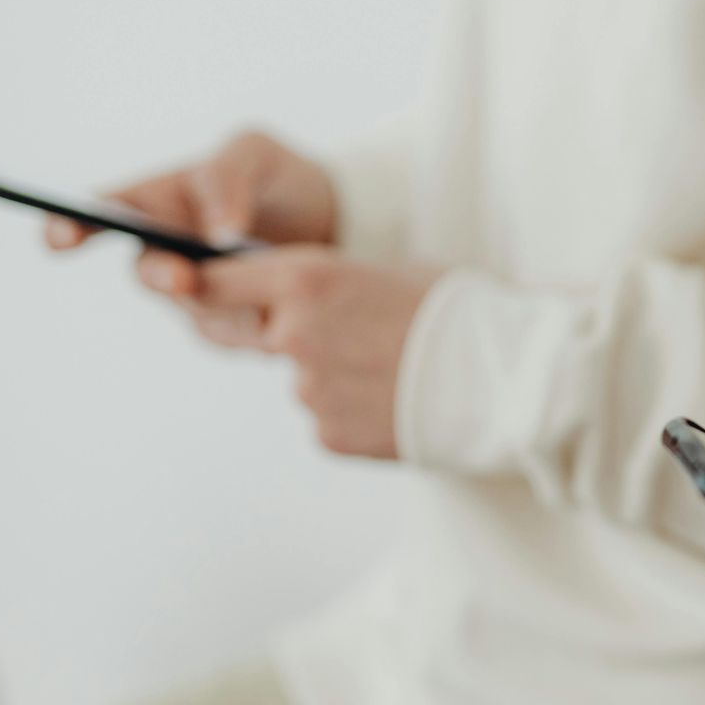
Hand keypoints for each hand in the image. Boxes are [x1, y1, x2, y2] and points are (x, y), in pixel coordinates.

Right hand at [44, 129, 339, 309]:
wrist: (334, 222)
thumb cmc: (279, 178)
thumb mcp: (258, 154)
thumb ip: (229, 178)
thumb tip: (218, 233)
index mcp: (154, 201)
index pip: (98, 214)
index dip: (68, 226)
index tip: (58, 239)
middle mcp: (164, 252)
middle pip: (147, 274)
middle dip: (162, 276)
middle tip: (183, 277)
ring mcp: (195, 293)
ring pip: (194, 313)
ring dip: (227, 306)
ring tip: (267, 294)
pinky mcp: (230, 324)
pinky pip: (231, 337)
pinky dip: (256, 327)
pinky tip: (285, 312)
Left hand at [176, 249, 439, 457]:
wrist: (505, 380)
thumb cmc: (458, 312)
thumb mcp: (388, 270)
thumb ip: (332, 283)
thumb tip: (305, 297)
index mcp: (307, 280)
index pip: (219, 280)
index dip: (210, 285)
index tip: (199, 288)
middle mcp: (294, 334)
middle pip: (265, 332)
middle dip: (300, 332)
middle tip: (358, 335)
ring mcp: (310, 390)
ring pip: (306, 378)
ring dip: (338, 375)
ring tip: (397, 371)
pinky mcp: (329, 434)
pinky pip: (329, 417)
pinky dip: (357, 411)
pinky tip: (398, 401)